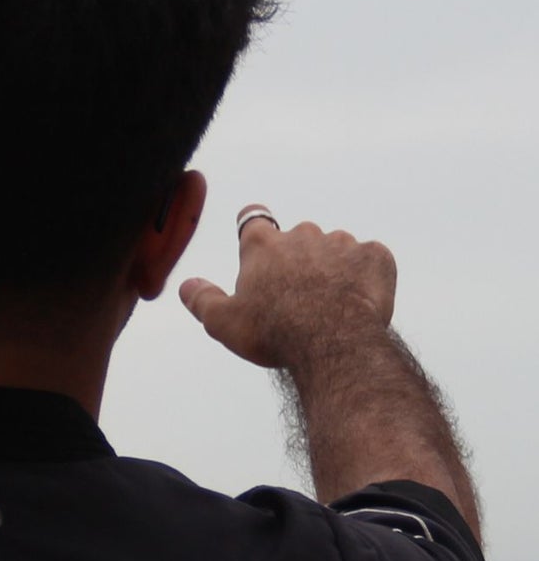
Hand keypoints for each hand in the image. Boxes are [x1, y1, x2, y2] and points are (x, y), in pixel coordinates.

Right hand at [179, 207, 397, 372]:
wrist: (331, 341)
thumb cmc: (273, 331)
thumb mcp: (223, 322)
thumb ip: (202, 300)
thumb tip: (186, 286)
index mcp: (262, 245)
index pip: (252, 219)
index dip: (253, 228)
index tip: (257, 239)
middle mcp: (302, 234)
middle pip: (298, 239)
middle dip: (299, 262)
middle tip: (299, 299)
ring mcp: (341, 241)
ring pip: (336, 250)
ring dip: (334, 269)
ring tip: (332, 306)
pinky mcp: (374, 255)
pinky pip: (371, 260)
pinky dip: (366, 277)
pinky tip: (360, 302)